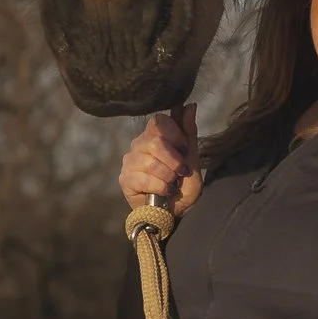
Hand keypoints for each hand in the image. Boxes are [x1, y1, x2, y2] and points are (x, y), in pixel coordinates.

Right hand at [120, 103, 201, 217]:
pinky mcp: (125, 179)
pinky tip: (164, 191)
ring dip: (168, 175)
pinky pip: (143, 177)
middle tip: (181, 172)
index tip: (185, 151)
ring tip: (172, 184)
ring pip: (149, 161)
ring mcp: (130, 161)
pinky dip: (159, 186)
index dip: (175, 136)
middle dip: (174, 160)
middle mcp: (139, 144)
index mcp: (155, 135)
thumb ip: (189, 133)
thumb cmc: (183, 186)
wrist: (177, 213)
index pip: (159, 121)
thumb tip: (190, 105)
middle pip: (155, 141)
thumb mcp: (192, 159)